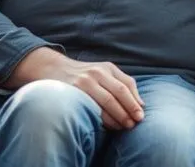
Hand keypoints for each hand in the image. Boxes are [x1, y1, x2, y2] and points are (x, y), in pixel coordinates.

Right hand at [7, 48, 144, 129]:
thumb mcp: (103, 73)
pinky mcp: (73, 90)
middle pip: (119, 93)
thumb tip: (141, 104)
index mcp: (108, 67)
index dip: (135, 101)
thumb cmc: (84, 75)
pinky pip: (91, 106)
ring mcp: (84, 80)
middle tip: (134, 123)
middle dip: (129, 110)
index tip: (141, 115)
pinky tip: (106, 124)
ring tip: (123, 126)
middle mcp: (97, 72)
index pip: (127, 85)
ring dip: (117, 116)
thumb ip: (122, 84)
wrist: (53, 68)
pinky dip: (101, 117)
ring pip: (106, 100)